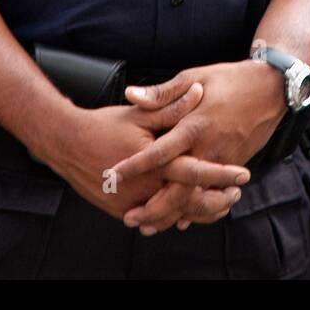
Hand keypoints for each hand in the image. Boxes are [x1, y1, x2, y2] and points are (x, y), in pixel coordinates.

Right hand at [46, 82, 249, 225]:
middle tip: (235, 194)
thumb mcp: (141, 114)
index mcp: (154, 161)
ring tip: (219, 203)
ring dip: (199, 211)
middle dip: (216, 200)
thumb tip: (198, 91)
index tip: (243, 174)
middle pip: (189, 202)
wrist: (66, 144)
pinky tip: (190, 210)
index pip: (196, 171)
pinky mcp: (123, 211)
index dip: (222, 174)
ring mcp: (132, 203)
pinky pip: (155, 218)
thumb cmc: (104, 125)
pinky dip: (175, 215)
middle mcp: (145, 187)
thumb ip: (172, 106)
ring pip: (174, 215)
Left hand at [114, 60, 288, 233]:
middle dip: (154, 208)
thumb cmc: (229, 80)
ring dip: (173, 215)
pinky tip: (179, 220)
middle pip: (179, 188)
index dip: (136, 165)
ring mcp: (223, 161)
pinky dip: (196, 210)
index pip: (160, 152)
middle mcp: (209, 148)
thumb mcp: (193, 77)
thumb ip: (162, 93)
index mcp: (194, 126)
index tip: (114, 175)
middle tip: (130, 218)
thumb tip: (131, 94)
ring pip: (196, 198)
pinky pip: (213, 195)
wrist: (270, 89)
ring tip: (149, 226)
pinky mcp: (234, 166)